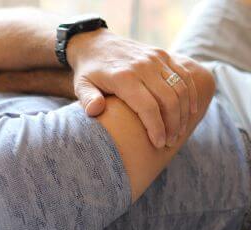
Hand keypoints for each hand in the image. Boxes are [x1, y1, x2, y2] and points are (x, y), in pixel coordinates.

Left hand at [67, 29, 198, 147]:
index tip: (159, 144)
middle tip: (170, 142)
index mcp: (123, 77)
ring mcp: (155, 59)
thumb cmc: (88, 71)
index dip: (156, 127)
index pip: (147, 106)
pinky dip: (190, 93)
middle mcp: (143, 66)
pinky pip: (184, 75)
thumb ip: (87, 99)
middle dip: (172, 124)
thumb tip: (94, 111)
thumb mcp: (81, 85)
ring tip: (178, 132)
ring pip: (180, 88)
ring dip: (183, 112)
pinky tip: (190, 111)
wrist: (95, 43)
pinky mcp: (162, 55)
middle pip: (168, 99)